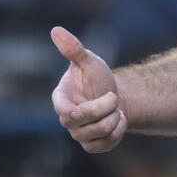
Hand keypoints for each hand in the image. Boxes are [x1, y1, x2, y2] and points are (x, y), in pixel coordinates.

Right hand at [50, 26, 126, 152]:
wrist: (113, 96)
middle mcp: (66, 119)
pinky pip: (105, 145)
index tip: (87, 104)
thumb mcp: (88, 61)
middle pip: (85, 120)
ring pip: (99, 133)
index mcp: (60, 98)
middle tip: (112, 96)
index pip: (61, 110)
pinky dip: (118, 131)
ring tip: (115, 108)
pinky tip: (120, 120)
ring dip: (114, 118)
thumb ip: (73, 48)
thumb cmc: (96, 77)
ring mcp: (78, 134)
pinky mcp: (92, 145)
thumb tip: (56, 30)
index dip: (75, 109)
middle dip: (106, 106)